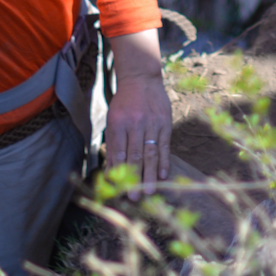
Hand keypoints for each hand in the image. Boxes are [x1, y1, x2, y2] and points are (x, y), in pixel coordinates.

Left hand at [105, 28, 171, 194]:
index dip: (119, 172)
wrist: (141, 78)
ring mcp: (152, 123)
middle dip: (135, 178)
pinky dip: (164, 161)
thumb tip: (110, 171)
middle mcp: (135, 124)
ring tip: (151, 191)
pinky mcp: (165, 122)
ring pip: (151, 153)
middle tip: (134, 197)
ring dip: (150, 174)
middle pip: (135, 155)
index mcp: (119, 124)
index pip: (118, 152)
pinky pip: (165, 145)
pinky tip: (163, 175)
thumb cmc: (123, 103)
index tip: (118, 189)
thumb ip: (113, 144)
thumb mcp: (113, 120)